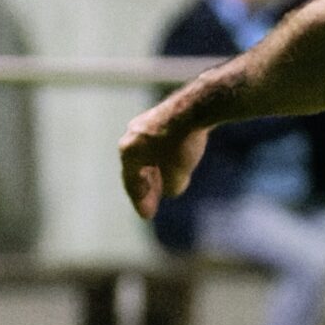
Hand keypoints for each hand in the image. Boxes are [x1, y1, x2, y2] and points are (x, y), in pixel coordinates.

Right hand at [118, 103, 208, 218]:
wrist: (195, 108)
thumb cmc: (182, 145)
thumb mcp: (177, 176)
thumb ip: (169, 188)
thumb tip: (170, 188)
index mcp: (128, 153)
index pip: (132, 183)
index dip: (140, 201)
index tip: (147, 215)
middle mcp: (131, 136)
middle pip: (137, 168)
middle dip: (146, 187)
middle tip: (152, 204)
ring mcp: (144, 124)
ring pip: (147, 154)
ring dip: (155, 171)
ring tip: (163, 185)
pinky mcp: (161, 116)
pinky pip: (159, 143)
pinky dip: (163, 157)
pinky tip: (174, 164)